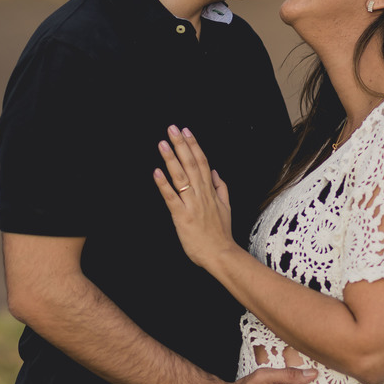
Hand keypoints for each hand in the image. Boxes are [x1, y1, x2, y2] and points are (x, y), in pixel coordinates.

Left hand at [153, 125, 235, 267]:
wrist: (221, 254)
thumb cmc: (221, 233)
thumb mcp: (226, 207)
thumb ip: (221, 188)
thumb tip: (215, 172)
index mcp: (210, 191)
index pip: (202, 162)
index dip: (194, 145)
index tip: (186, 131)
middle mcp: (201, 194)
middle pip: (191, 164)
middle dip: (181, 145)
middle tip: (172, 128)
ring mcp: (191, 204)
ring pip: (181, 177)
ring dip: (171, 159)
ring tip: (163, 143)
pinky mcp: (181, 216)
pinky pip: (172, 197)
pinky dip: (164, 184)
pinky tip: (156, 172)